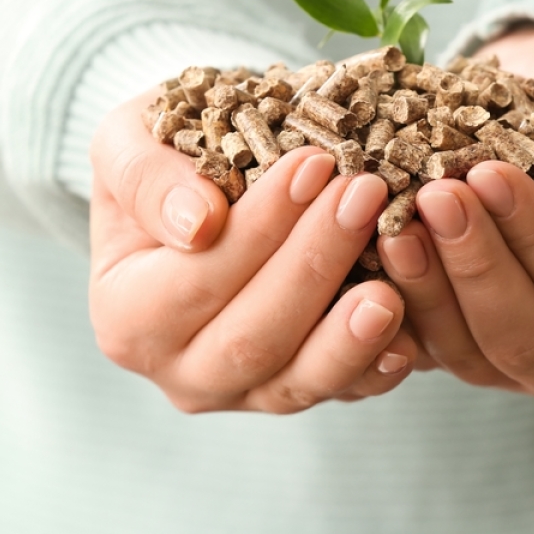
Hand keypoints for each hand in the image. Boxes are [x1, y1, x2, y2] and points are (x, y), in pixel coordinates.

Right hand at [88, 91, 416, 412]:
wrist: (197, 185)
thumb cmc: (162, 156)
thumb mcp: (127, 141)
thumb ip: (146, 178)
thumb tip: (197, 225)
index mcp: (125, 313)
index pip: (197, 279)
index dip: (259, 227)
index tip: (314, 164)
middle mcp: (178, 367)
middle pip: (251, 338)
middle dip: (314, 264)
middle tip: (366, 194)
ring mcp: (240, 390)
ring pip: (296, 382)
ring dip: (348, 336)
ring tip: (391, 288)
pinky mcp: (296, 388)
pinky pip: (340, 392)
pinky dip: (375, 368)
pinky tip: (408, 334)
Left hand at [379, 26, 533, 403]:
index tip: (491, 173)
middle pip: (521, 341)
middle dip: (476, 265)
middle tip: (437, 194)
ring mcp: (507, 366)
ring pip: (462, 352)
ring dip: (426, 284)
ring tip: (394, 218)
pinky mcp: (449, 349)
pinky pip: (417, 346)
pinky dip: (392, 300)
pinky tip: (367, 248)